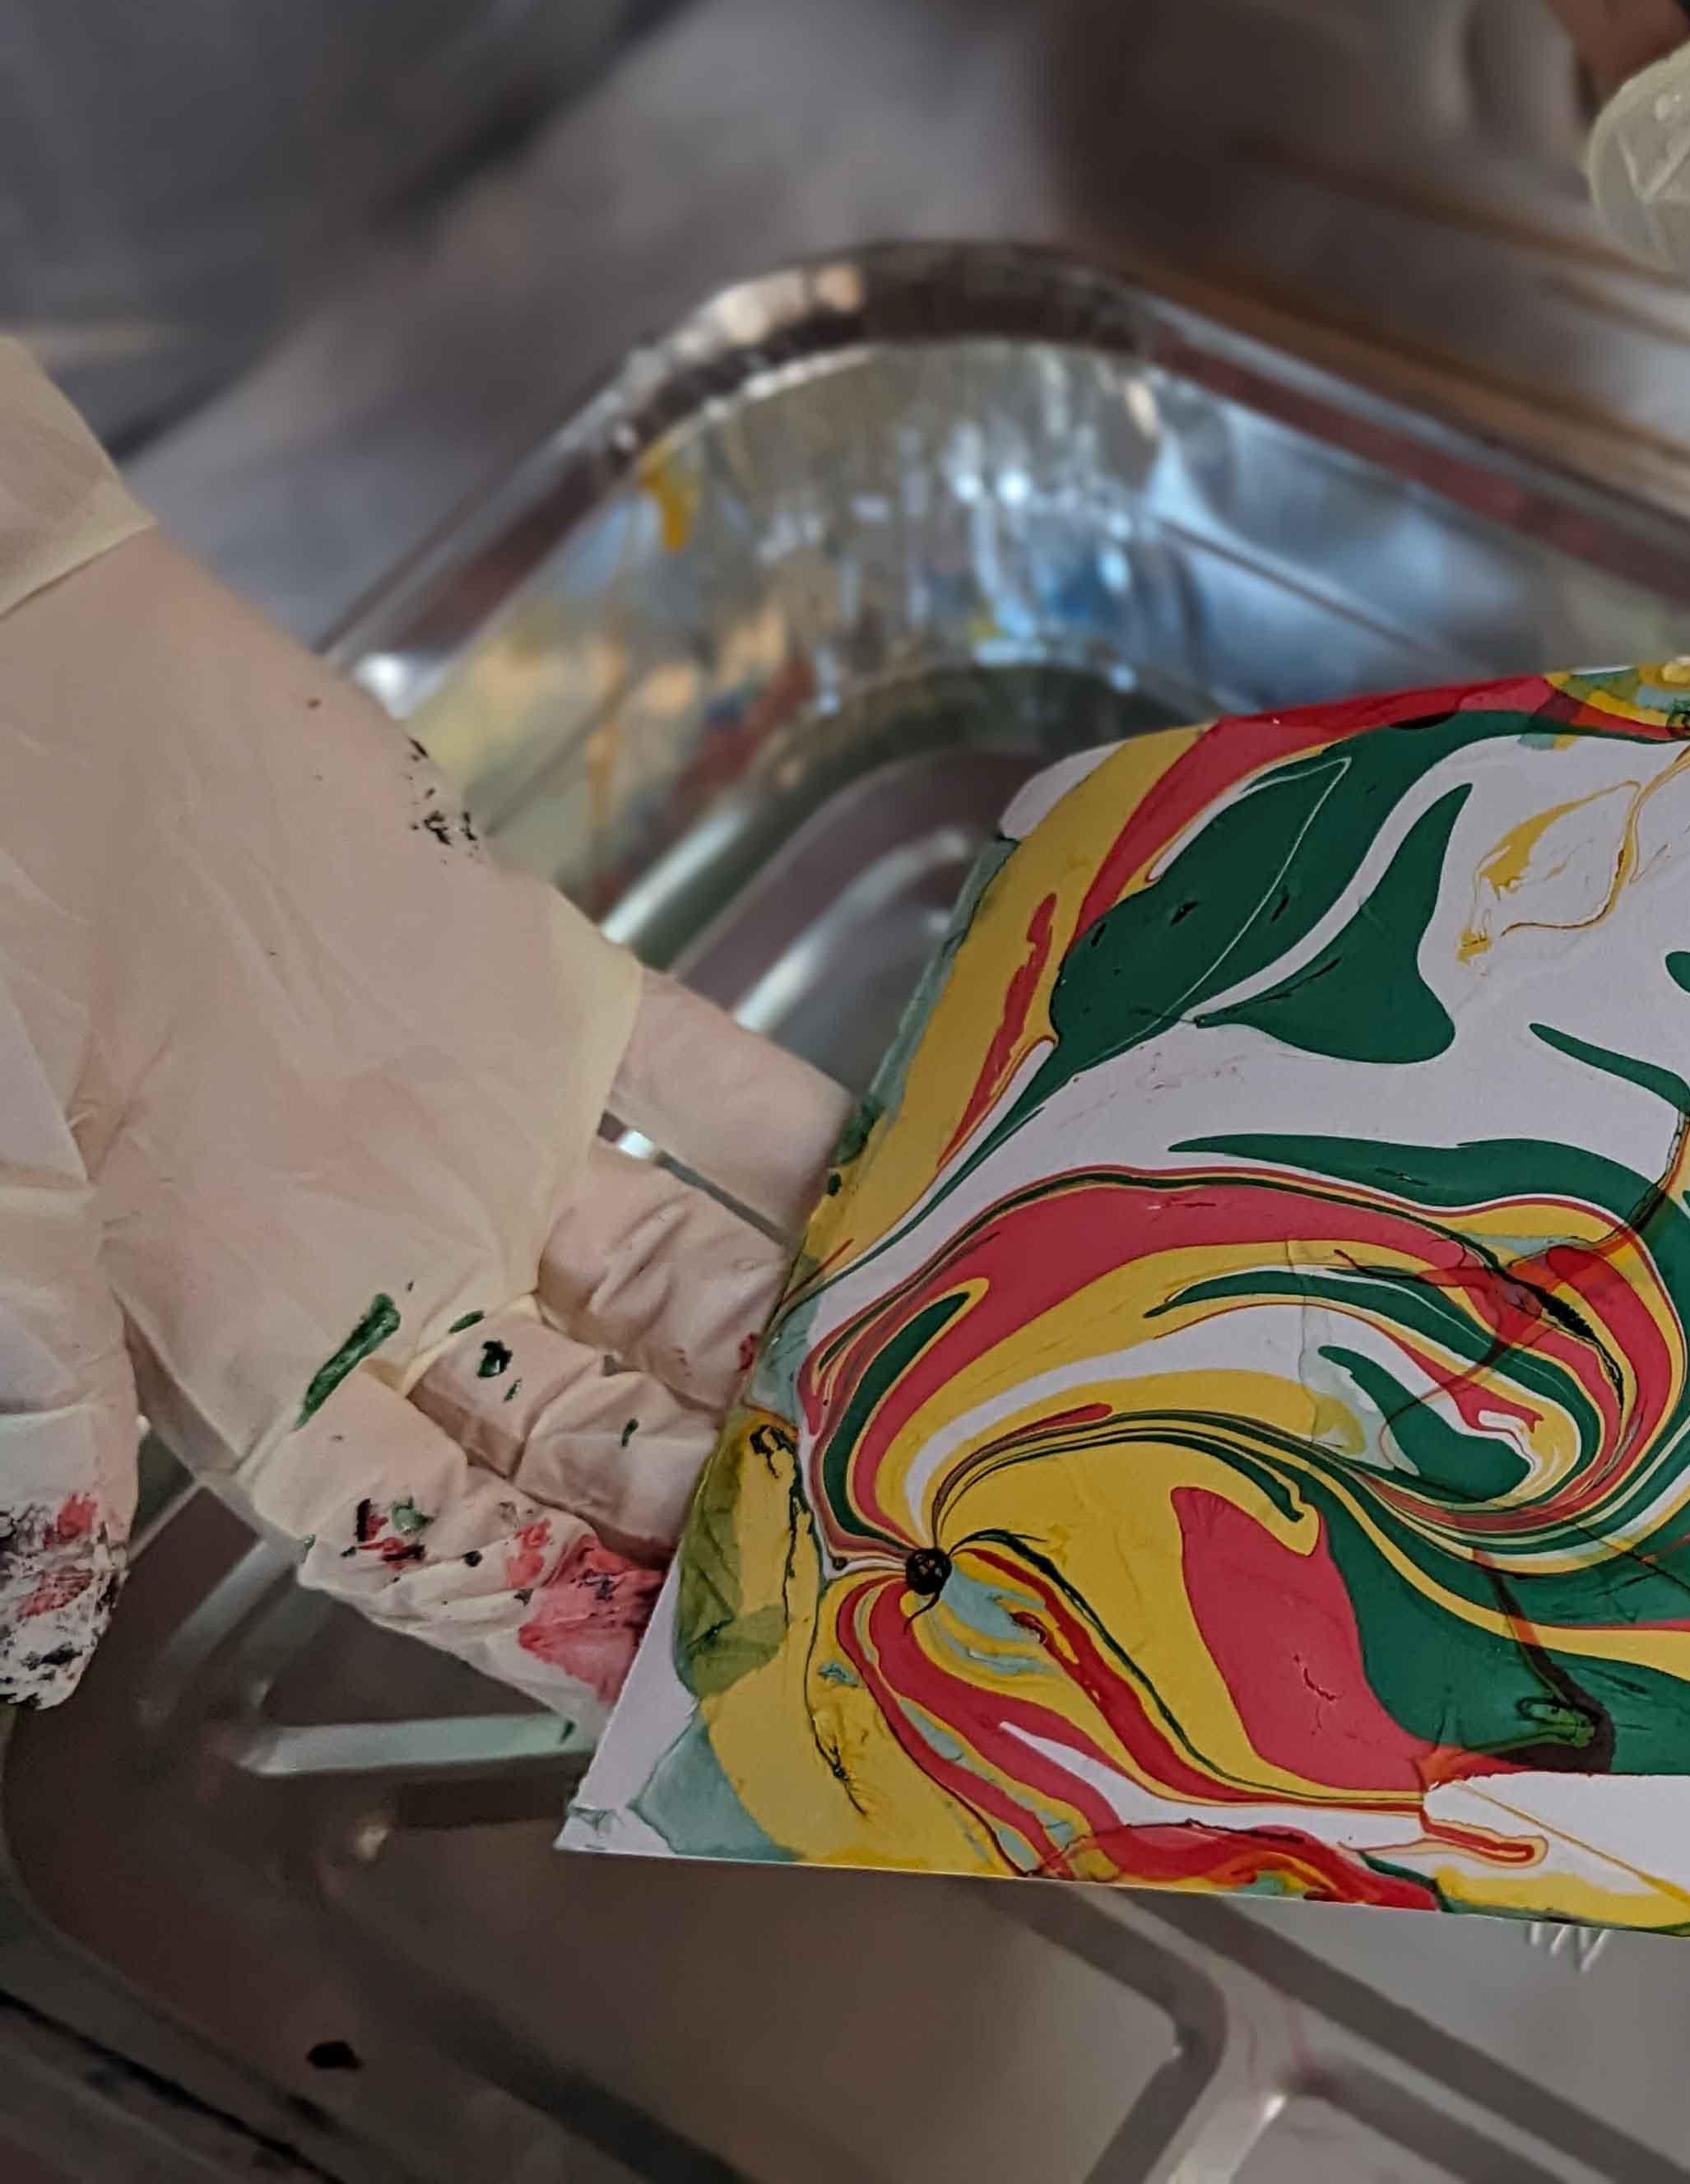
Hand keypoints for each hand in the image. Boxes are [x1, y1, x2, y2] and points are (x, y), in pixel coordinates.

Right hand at [0, 347, 847, 1721]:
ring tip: (906, 1424)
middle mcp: (393, 1254)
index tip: (660, 1701)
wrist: (22, 682)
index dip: (541, 1618)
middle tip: (846, 1566)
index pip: (427, 1530)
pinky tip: (902, 1205)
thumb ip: (42, 1378)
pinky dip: (801, 1141)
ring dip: (773, 1354)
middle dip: (697, 1504)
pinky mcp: (547, 987)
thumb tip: (34, 1615)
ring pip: (663, 1280)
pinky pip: (703, 1086)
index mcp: (251, 1328)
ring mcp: (483, 1125)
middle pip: (578, 1426)